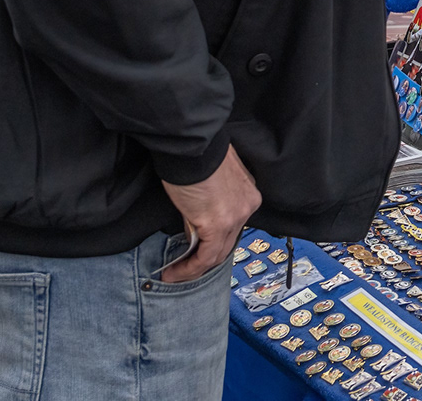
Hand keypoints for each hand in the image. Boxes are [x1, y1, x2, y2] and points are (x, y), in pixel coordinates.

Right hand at [160, 146, 261, 282]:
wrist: (191, 146)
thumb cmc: (197, 155)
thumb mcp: (211, 179)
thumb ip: (211, 199)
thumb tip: (197, 216)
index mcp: (248, 194)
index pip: (233, 227)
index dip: (214, 242)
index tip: (195, 251)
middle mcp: (247, 206)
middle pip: (228, 243)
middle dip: (204, 259)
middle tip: (183, 268)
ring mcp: (235, 217)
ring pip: (217, 254)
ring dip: (194, 269)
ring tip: (173, 274)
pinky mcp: (217, 225)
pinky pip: (205, 257)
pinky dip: (189, 269)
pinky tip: (173, 273)